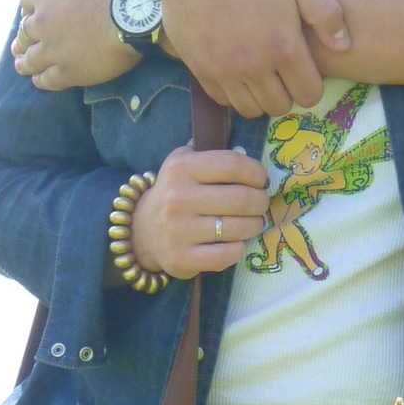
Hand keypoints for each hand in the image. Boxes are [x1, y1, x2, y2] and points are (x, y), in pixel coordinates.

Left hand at [14, 0, 133, 87]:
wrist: (137, 13)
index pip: (26, 0)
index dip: (28, 7)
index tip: (30, 12)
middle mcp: (42, 22)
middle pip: (24, 32)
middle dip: (22, 38)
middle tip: (19, 43)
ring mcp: (53, 49)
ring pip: (31, 59)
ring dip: (25, 61)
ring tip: (22, 65)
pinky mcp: (68, 71)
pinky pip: (48, 79)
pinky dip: (41, 79)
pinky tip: (40, 80)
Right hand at [130, 146, 269, 280]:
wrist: (142, 230)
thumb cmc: (175, 192)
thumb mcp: (183, 161)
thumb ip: (210, 148)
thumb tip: (244, 146)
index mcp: (182, 169)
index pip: (232, 164)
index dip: (256, 172)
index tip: (261, 180)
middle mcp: (178, 198)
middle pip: (242, 199)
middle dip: (261, 202)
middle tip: (261, 204)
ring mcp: (179, 231)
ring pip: (239, 228)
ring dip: (254, 225)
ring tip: (252, 222)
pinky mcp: (182, 258)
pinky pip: (228, 254)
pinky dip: (238, 249)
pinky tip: (235, 242)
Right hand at [155, 0, 350, 116]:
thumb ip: (326, 13)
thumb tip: (343, 46)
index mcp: (284, 47)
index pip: (308, 95)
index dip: (310, 87)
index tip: (303, 72)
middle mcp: (255, 67)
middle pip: (280, 107)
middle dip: (286, 94)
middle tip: (281, 73)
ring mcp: (225, 72)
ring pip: (251, 110)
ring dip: (260, 98)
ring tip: (260, 76)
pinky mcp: (201, 71)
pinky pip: (223, 101)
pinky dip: (233, 93)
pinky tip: (236, 72)